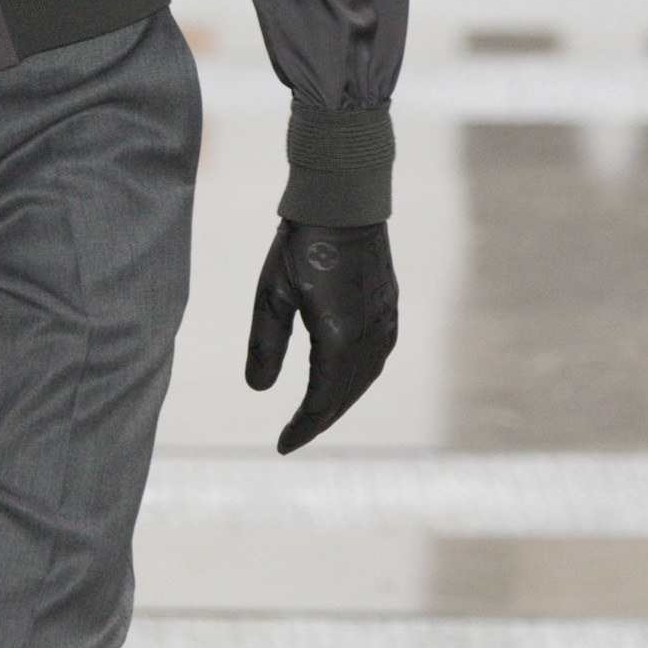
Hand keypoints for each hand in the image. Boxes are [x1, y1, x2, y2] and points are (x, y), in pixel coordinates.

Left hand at [246, 221, 397, 452]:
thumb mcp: (271, 295)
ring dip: (340, 401)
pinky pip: (376, 359)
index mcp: (339, 339)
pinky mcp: (390, 308)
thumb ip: (265, 346)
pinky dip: (357, 379)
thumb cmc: (301, 245)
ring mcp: (385, 322)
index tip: (282, 445)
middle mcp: (370, 337)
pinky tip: (342, 379)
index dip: (302, 427)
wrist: (345, 202)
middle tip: (293, 436)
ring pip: (365, 379)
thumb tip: (258, 391)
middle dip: (319, 420)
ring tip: (314, 414)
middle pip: (345, 397)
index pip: (321, 401)